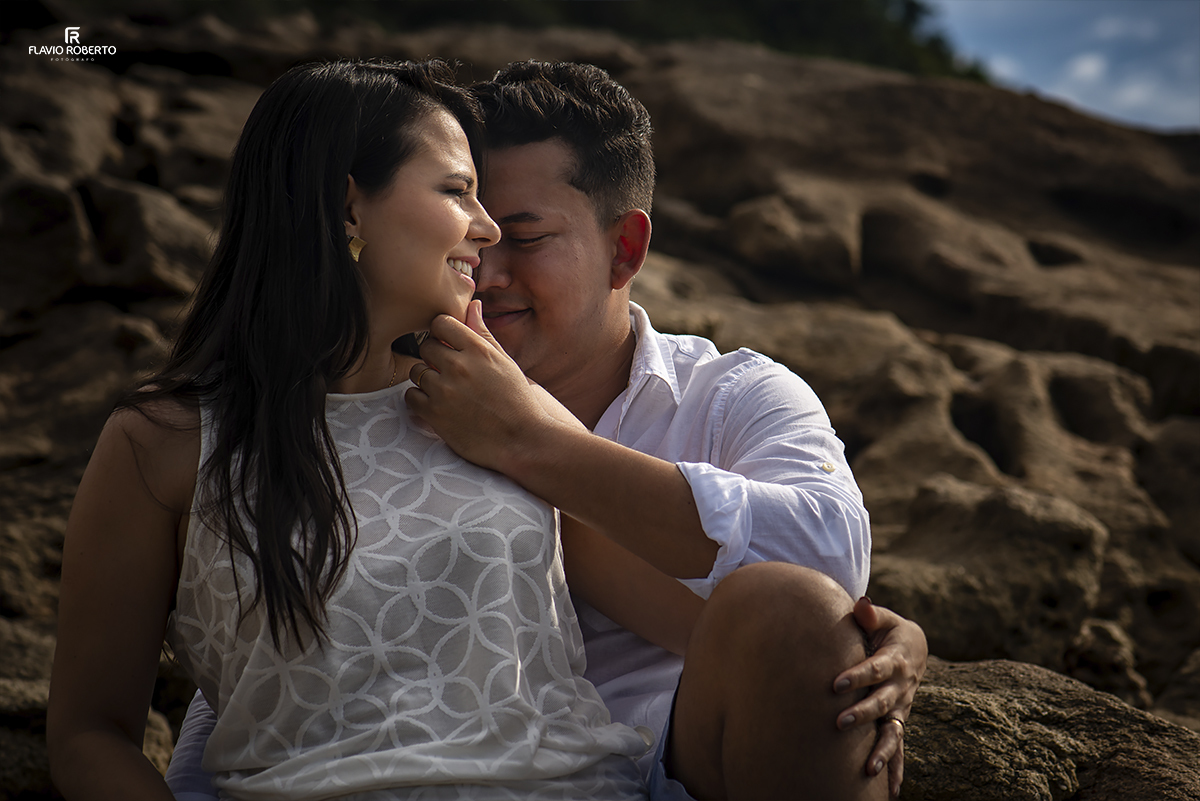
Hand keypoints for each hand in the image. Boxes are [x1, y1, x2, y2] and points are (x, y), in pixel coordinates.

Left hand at [405, 300, 580, 470]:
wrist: (522, 440)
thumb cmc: (517, 400)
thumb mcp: (505, 362)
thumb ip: (483, 333)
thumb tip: (472, 304)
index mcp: (478, 350)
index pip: (441, 323)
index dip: (442, 333)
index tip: (449, 345)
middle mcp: (459, 366)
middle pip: (425, 347)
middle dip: (434, 357)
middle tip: (449, 372)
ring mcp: (444, 390)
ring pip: (417, 371)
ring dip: (427, 379)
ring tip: (447, 391)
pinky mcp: (434, 414)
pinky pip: (411, 396)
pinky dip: (421, 399)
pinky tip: (438, 404)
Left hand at [832, 597, 926, 797]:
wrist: (914, 647)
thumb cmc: (887, 630)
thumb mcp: (883, 619)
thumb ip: (870, 615)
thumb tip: (861, 605)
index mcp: (894, 660)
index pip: (874, 669)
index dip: (857, 676)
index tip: (836, 684)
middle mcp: (900, 687)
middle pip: (881, 703)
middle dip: (862, 714)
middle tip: (839, 722)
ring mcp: (900, 707)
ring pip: (892, 731)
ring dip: (881, 750)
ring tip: (868, 768)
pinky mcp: (898, 720)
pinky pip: (897, 746)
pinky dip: (895, 768)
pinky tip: (890, 790)